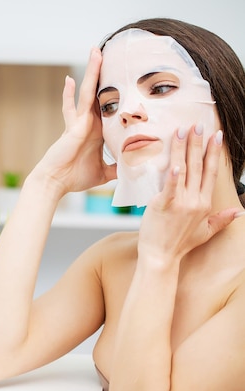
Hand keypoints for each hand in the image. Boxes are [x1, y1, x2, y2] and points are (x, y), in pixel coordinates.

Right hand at [32, 48, 116, 193]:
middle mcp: (89, 123)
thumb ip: (116, 168)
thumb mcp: (103, 173)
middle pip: (99, 93)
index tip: (126, 78)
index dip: (117, 93)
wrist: (56, 183)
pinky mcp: (72, 127)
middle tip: (111, 53)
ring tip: (96, 51)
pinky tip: (70, 79)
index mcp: (97, 131)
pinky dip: (69, 94)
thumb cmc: (74, 177)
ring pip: (88, 92)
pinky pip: (72, 107)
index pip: (109, 108)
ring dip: (92, 72)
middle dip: (105, 74)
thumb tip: (133, 169)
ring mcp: (79, 122)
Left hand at [138, 125, 239, 261]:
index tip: (216, 136)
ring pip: (183, 171)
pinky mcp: (163, 206)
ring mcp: (180, 203)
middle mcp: (194, 200)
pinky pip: (169, 188)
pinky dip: (172, 176)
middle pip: (198, 167)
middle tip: (199, 125)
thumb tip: (240, 211)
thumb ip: (222, 219)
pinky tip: (175, 163)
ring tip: (183, 131)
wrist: (161, 257)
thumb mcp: (205, 231)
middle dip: (199, 144)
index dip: (213, 153)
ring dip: (184, 150)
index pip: (210, 173)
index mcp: (204, 203)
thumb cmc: (180, 244)